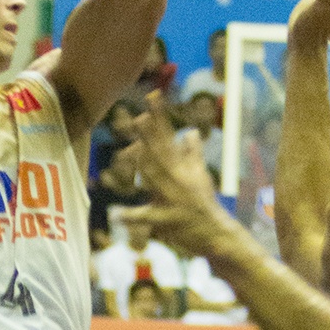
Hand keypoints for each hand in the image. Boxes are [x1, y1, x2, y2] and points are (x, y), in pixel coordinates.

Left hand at [127, 100, 232, 257]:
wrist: (215, 232)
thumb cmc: (205, 202)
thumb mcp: (201, 175)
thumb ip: (193, 153)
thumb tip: (190, 132)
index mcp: (183, 167)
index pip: (168, 136)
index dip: (160, 117)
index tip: (152, 96)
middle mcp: (177, 179)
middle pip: (161, 154)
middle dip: (150, 136)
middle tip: (140, 118)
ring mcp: (171, 199)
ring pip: (154, 179)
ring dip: (141, 165)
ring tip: (127, 153)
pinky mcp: (164, 220)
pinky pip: (145, 217)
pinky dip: (130, 217)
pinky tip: (115, 214)